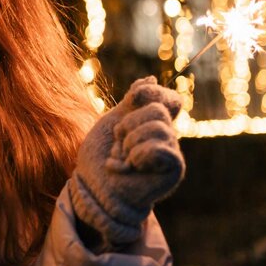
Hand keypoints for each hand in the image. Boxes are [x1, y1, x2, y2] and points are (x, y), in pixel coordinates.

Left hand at [69, 76, 184, 248]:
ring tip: (122, 157)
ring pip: (159, 126)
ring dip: (130, 141)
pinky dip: (140, 153)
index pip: (168, 97)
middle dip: (128, 124)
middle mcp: (166, 136)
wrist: (92, 187)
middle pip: (159, 109)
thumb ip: (132, 101)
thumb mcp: (113, 120)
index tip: (132, 98)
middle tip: (118, 143)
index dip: (150, 92)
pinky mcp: (173, 170)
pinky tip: (131, 166)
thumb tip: (152, 78)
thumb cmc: (99, 157)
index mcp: (152, 123)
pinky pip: (164, 148)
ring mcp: (170, 153)